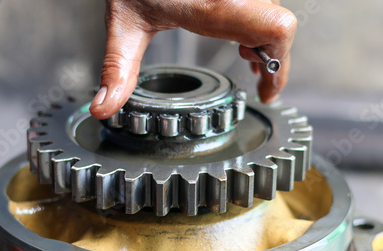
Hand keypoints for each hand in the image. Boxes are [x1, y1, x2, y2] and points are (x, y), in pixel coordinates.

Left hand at [90, 0, 296, 119]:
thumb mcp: (124, 22)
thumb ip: (117, 68)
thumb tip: (104, 107)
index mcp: (214, 4)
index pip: (275, 30)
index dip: (278, 65)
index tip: (267, 92)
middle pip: (278, 25)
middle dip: (271, 57)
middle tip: (253, 77)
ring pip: (272, 11)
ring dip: (265, 39)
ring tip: (245, 57)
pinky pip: (261, 0)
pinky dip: (257, 22)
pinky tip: (240, 34)